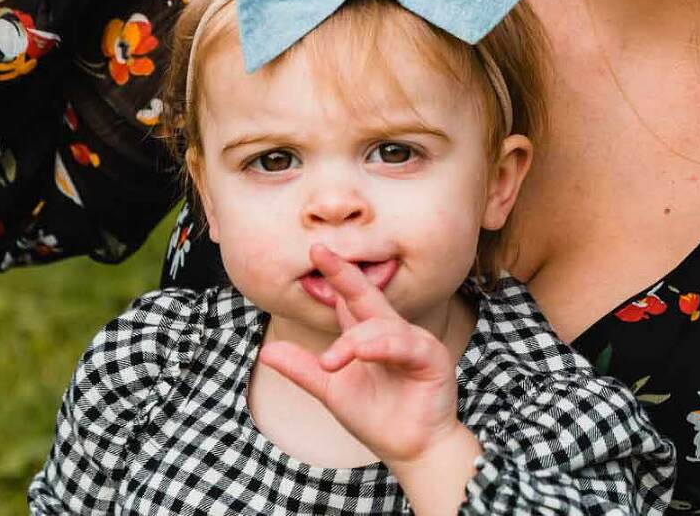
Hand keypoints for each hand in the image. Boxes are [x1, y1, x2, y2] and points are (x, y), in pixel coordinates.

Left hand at [259, 245, 470, 470]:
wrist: (411, 448)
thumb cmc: (375, 416)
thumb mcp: (331, 390)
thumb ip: (304, 369)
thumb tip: (267, 350)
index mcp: (368, 334)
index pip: (349, 298)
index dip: (334, 275)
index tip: (315, 250)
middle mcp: (391, 330)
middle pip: (366, 296)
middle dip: (344, 274)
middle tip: (320, 254)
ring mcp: (413, 341)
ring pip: (382, 326)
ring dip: (355, 341)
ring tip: (332, 360)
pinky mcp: (432, 357)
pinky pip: (407, 346)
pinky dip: (385, 347)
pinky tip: (366, 352)